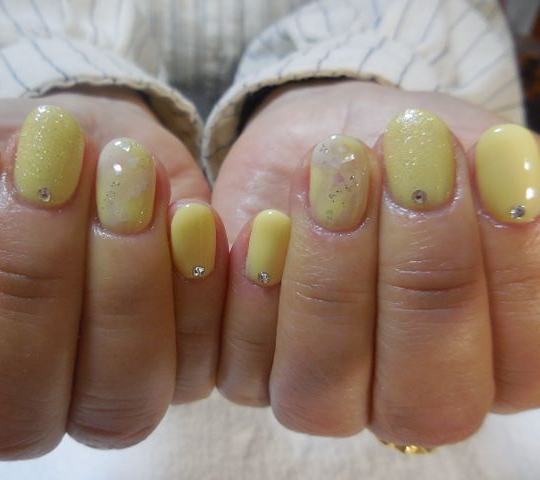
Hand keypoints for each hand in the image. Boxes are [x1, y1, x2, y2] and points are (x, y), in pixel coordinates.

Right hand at [0, 88, 227, 457]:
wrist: (87, 148)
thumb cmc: (7, 157)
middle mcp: (14, 400)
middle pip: (8, 408)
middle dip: (33, 276)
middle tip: (54, 162)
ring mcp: (99, 399)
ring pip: (116, 404)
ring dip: (127, 286)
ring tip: (130, 174)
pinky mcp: (179, 374)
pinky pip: (200, 368)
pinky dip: (199, 293)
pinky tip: (193, 219)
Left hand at [213, 80, 539, 446]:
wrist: (332, 135)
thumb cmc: (417, 154)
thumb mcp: (476, 157)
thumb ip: (506, 197)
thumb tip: (519, 189)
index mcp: (491, 361)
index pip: (524, 363)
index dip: (510, 269)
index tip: (481, 160)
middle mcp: (409, 393)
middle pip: (425, 404)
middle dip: (421, 280)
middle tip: (408, 171)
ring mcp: (326, 392)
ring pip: (320, 397)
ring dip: (329, 286)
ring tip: (329, 179)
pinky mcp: (252, 368)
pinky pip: (242, 370)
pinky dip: (252, 299)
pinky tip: (264, 224)